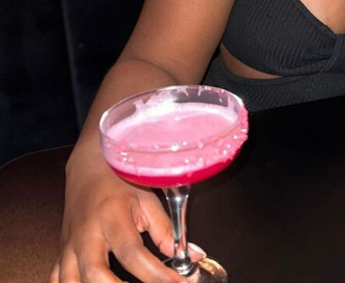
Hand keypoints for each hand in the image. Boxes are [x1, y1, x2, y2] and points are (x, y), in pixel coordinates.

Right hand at [54, 169, 204, 282]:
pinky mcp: (61, 252)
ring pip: (70, 280)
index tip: (180, 282)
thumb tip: (191, 254)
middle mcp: (86, 234)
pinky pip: (57, 279)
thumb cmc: (121, 182)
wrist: (89, 168)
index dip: (156, 274)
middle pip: (95, 274)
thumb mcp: (148, 200)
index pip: (133, 253)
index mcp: (111, 217)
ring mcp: (69, 246)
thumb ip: (167, 230)